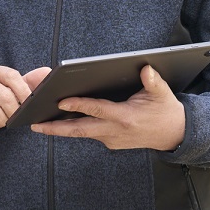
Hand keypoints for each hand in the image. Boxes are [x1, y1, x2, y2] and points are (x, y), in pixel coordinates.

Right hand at [0, 64, 51, 134]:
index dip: (24, 91)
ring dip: (2, 121)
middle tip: (15, 117)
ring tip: (2, 120)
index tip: (30, 103)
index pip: (11, 76)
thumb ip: (29, 81)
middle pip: (5, 97)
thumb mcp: (9, 86)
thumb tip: (48, 72)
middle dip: (14, 112)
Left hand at [30, 65, 185, 150]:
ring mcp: (111, 139)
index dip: (78, 105)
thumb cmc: (165, 110)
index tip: (60, 102)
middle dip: (56, 129)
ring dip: (61, 129)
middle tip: (35, 125)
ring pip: (82, 133)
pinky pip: (89, 133)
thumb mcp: (162, 93)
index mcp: (125, 117)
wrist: (174, 134)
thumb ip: (153, 81)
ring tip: (39, 123)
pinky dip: (73, 128)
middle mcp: (115, 131)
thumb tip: (145, 68)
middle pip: (80, 130)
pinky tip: (59, 121)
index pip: (96, 110)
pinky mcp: (110, 142)